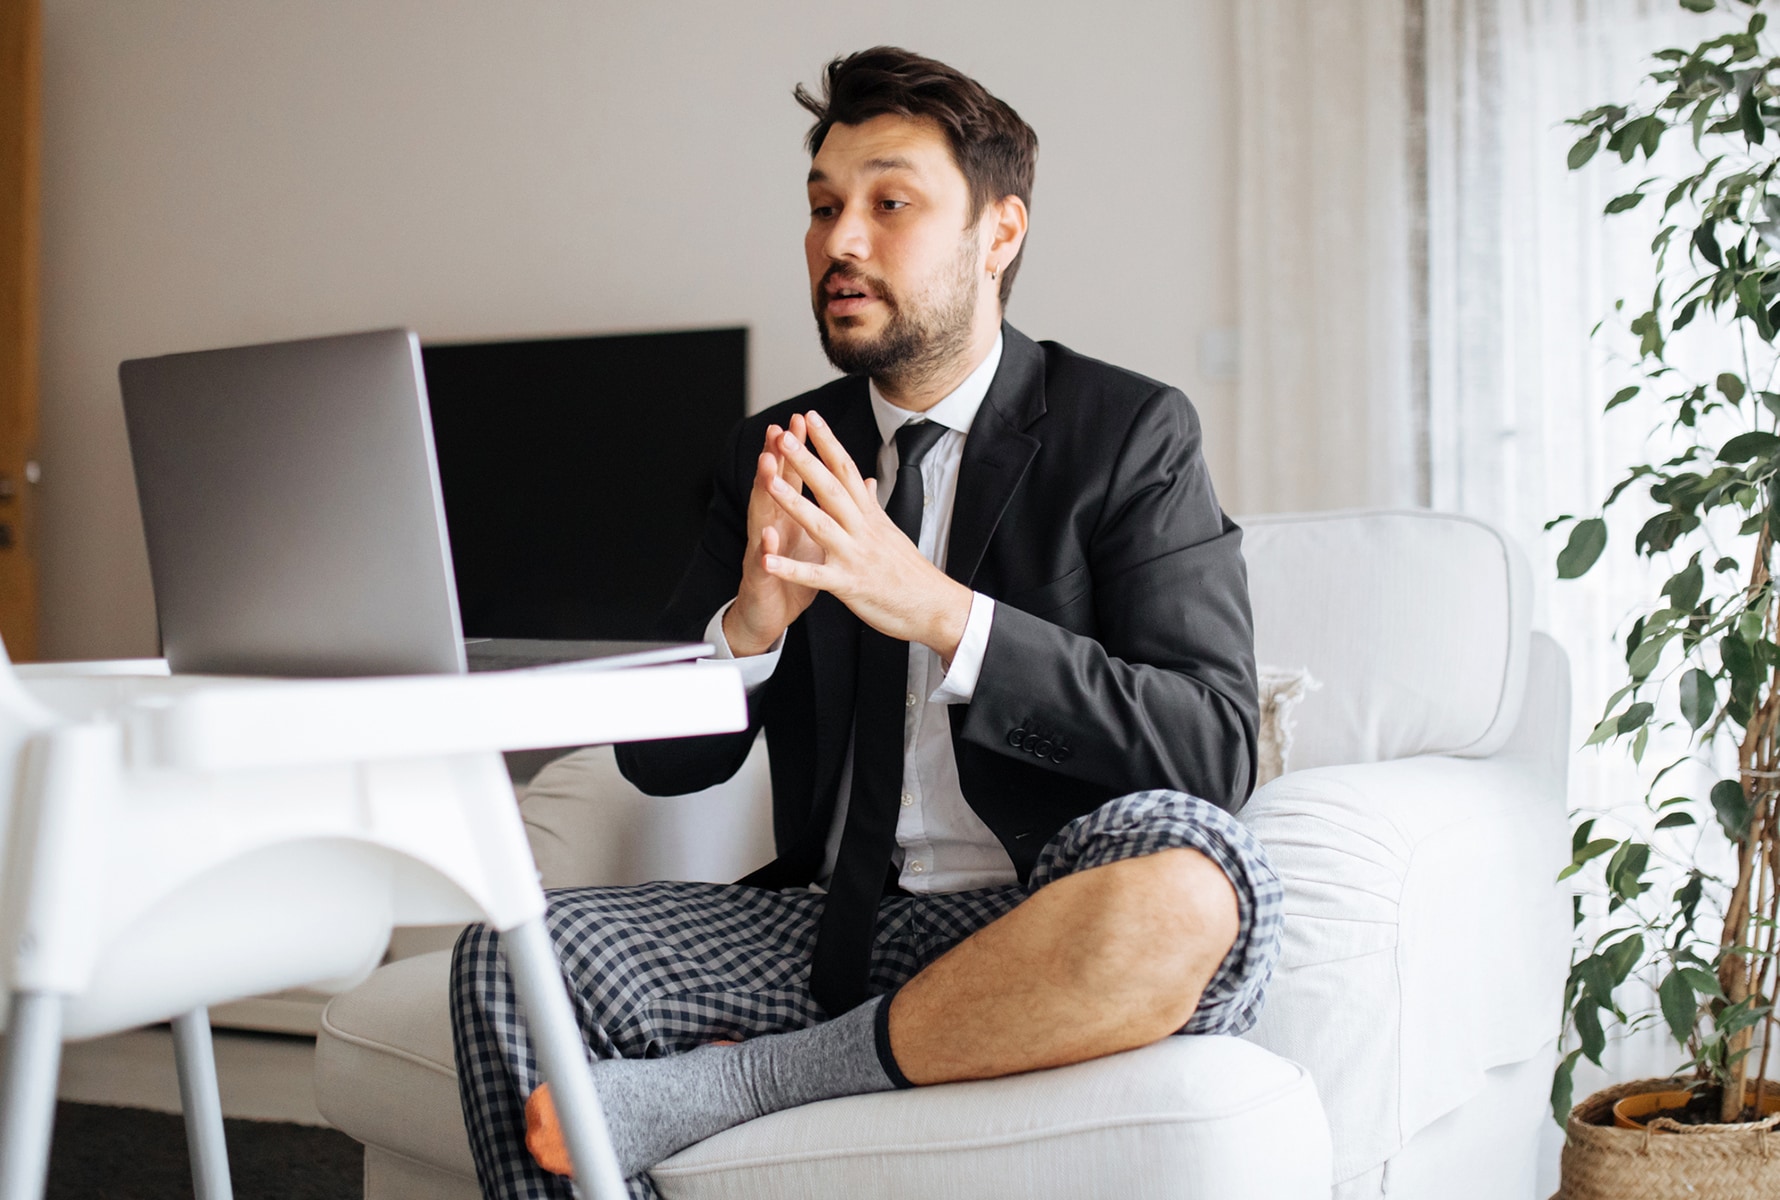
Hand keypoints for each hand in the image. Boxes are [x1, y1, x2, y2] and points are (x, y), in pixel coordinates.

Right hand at [725, 415, 821, 655]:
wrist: (766, 617)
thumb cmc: (789, 579)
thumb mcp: (813, 542)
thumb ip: (824, 512)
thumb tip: (845, 486)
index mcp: (790, 519)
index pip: (795, 477)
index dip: (801, 450)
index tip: (806, 420)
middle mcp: (773, 528)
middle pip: (774, 487)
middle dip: (778, 459)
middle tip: (780, 431)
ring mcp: (763, 551)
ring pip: (763, 518)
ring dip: (766, 494)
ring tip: (768, 469)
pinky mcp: (761, 579)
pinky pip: (763, 564)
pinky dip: (767, 551)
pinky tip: (768, 537)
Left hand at [761, 410, 972, 658]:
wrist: (935, 606)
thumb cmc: (911, 572)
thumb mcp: (892, 532)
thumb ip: (873, 505)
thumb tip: (868, 480)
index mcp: (870, 516)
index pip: (847, 470)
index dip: (828, 442)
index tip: (811, 417)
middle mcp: (862, 529)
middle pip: (831, 488)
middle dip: (807, 461)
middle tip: (785, 436)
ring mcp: (855, 555)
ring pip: (821, 524)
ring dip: (793, 503)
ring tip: (769, 482)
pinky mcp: (849, 584)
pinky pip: (815, 576)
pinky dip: (790, 569)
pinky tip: (767, 560)